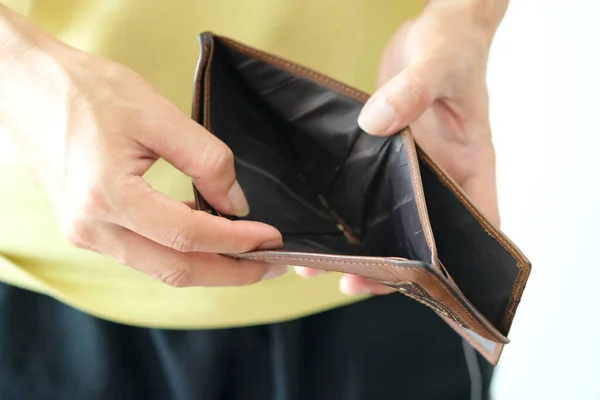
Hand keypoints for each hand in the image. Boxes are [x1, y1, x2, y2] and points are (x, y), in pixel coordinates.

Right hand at [0, 12, 284, 286]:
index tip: (271, 238)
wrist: (25, 86)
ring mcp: (85, 234)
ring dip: (208, 267)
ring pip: (160, 269)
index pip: (189, 235)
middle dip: (230, 272)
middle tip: (269, 266)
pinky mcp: (86, 230)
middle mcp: (91, 227)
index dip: (237, 241)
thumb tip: (237, 203)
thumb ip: (205, 159)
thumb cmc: (85, 90)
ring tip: (246, 256)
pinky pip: (143, 255)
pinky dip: (181, 254)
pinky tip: (207, 241)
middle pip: (176, 269)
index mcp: (107, 195)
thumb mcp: (156, 114)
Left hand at [296, 0, 506, 294]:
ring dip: (360, 245)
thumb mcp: (438, 63)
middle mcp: (441, 176)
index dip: (453, 265)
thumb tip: (377, 123)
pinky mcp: (386, 156)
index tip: (417, 285)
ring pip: (390, 221)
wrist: (437, 28)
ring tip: (321, 264)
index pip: (473, 228)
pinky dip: (347, 214)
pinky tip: (319, 224)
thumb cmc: (454, 44)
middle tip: (351, 283)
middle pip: (423, 237)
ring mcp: (412, 169)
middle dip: (389, 266)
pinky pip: (368, 193)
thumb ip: (412, 91)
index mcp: (469, 164)